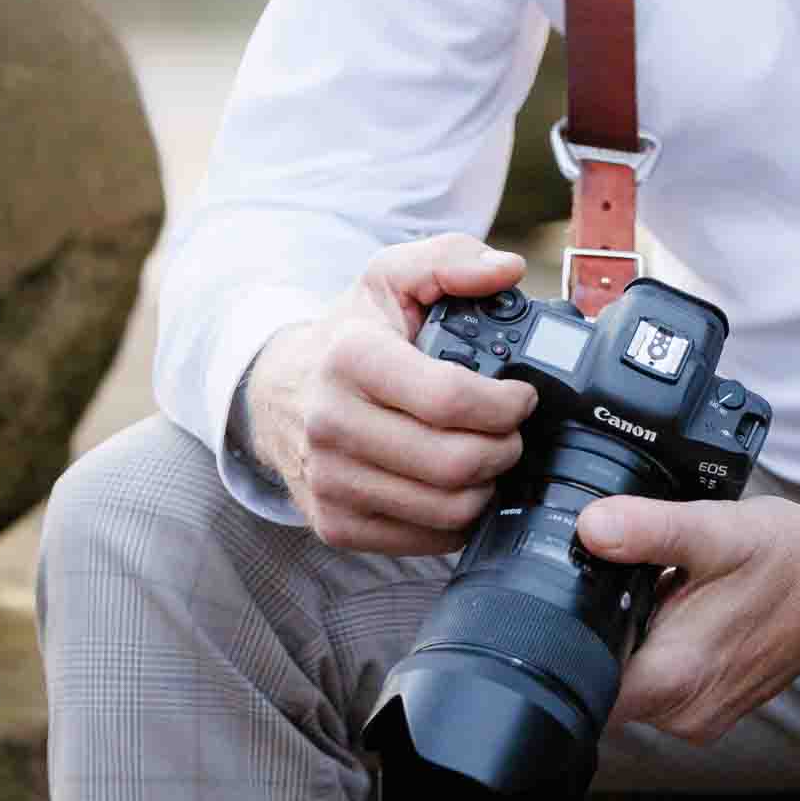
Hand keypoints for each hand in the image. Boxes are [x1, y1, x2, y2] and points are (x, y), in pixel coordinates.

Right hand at [242, 235, 537, 556]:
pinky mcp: (336, 526)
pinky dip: (458, 519)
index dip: (504, 403)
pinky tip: (457, 486)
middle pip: (455, 462)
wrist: (278, 392)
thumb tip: (507, 270)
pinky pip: (426, 541)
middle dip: (506, 447)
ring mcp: (331, 482)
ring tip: (487, 454)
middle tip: (512, 431)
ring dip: (487, 485)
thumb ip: (451, 259)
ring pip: (447, 509)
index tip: (521, 395)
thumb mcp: (391, 277)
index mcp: (351, 359)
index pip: (449, 399)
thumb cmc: (349, 335)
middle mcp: (332, 424)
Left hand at [576, 490, 799, 742]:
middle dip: (604, 634)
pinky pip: (662, 686)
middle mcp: (684, 713)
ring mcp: (700, 716)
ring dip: (635, 641)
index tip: (574, 604)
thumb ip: (647, 529)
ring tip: (667, 596)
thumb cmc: (786, 557)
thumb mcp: (712, 529)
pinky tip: (684, 612)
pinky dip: (662, 650)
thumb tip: (591, 527)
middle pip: (600, 684)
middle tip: (639, 586)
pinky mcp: (712, 707)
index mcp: (676, 677)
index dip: (564, 645)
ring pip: (630, 685)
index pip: (582, 686)